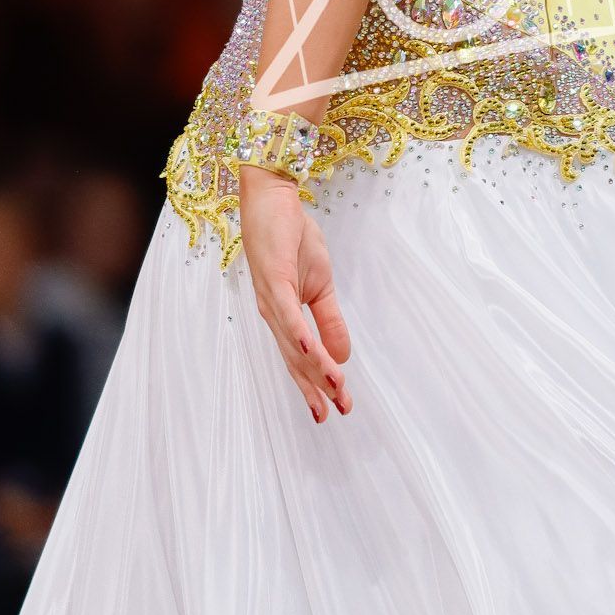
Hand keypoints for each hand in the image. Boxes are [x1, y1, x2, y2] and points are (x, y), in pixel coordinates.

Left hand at [239, 167, 352, 423]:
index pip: (302, 360)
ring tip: (337, 387)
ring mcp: (272, 299)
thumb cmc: (292, 238)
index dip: (318, 386)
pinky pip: (288, 313)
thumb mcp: (321, 285)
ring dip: (316, 367)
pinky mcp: (274, 280)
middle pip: (296, 360)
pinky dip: (299, 334)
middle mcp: (273, 315)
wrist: (273, 201)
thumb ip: (330, 321)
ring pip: (294, 343)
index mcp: (284, 317)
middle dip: (317, 388)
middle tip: (338, 412)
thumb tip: (343, 356)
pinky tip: (309, 350)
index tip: (337, 409)